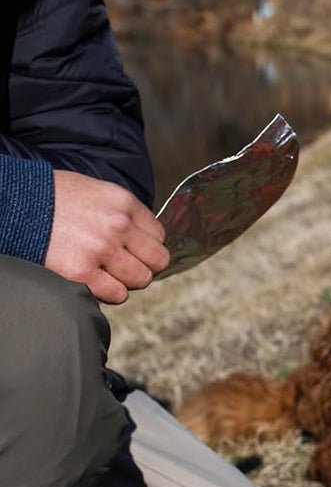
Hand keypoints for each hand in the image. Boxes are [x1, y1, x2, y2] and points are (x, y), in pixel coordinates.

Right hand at [44, 169, 169, 303]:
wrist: (12, 204)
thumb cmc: (51, 199)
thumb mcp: (94, 192)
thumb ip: (122, 214)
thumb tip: (145, 240)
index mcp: (122, 202)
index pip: (159, 235)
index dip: (145, 245)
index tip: (130, 248)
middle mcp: (117, 225)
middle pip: (157, 260)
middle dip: (142, 265)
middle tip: (121, 264)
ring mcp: (100, 250)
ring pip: (140, 279)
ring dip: (124, 280)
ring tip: (103, 270)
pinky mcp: (81, 273)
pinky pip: (116, 294)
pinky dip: (107, 292)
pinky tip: (92, 279)